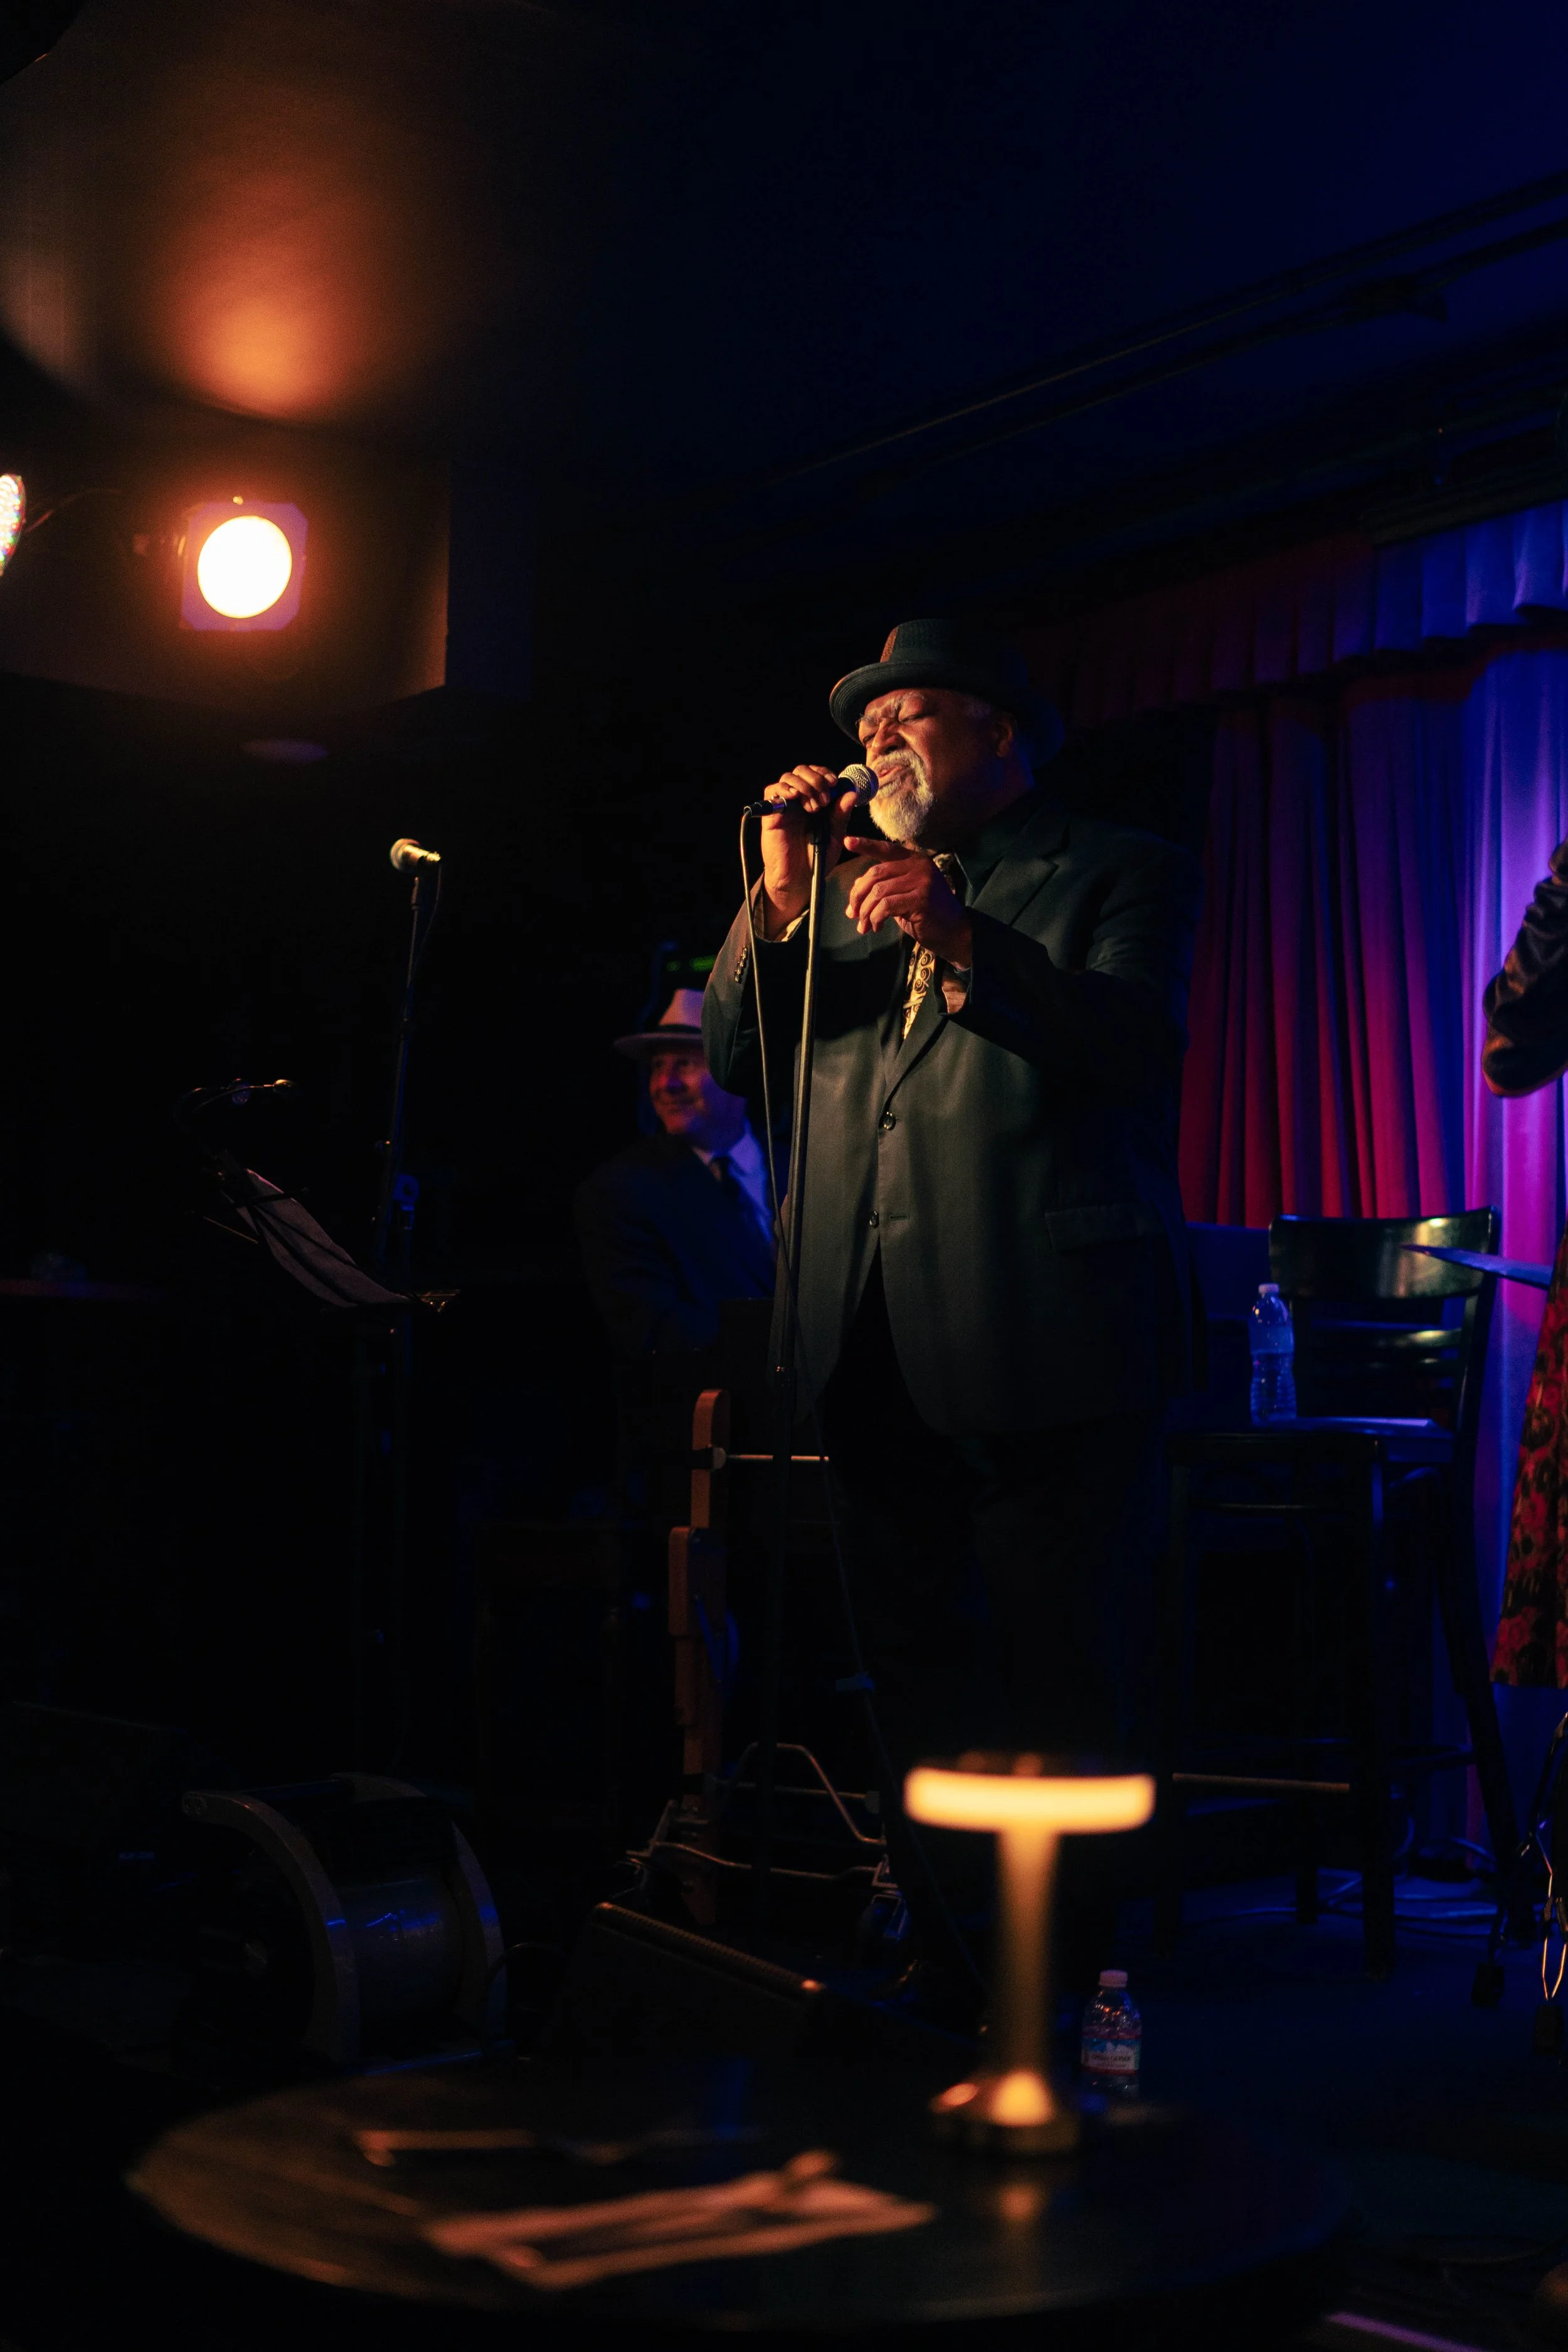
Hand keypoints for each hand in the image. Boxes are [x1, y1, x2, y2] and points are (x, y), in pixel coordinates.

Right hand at [755, 767, 862, 934]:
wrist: (799, 879)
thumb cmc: (817, 859)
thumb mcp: (834, 836)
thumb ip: (841, 815)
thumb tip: (851, 793)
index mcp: (816, 801)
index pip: (817, 775)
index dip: (825, 773)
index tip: (834, 783)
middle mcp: (800, 800)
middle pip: (802, 770)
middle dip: (816, 779)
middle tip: (825, 799)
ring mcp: (785, 806)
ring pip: (789, 777)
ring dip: (804, 785)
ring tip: (813, 807)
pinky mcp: (772, 814)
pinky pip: (772, 790)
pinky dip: (784, 789)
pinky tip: (796, 798)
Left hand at [842, 838, 972, 965]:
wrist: (954, 933)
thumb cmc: (926, 915)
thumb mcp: (901, 897)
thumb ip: (882, 887)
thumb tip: (856, 885)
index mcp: (915, 860)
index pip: (886, 849)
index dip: (866, 845)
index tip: (847, 841)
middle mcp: (919, 866)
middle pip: (876, 873)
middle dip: (858, 894)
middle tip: (852, 913)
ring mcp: (922, 881)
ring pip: (879, 892)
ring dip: (866, 911)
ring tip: (864, 926)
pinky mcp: (921, 899)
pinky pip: (886, 906)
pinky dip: (876, 918)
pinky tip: (877, 927)